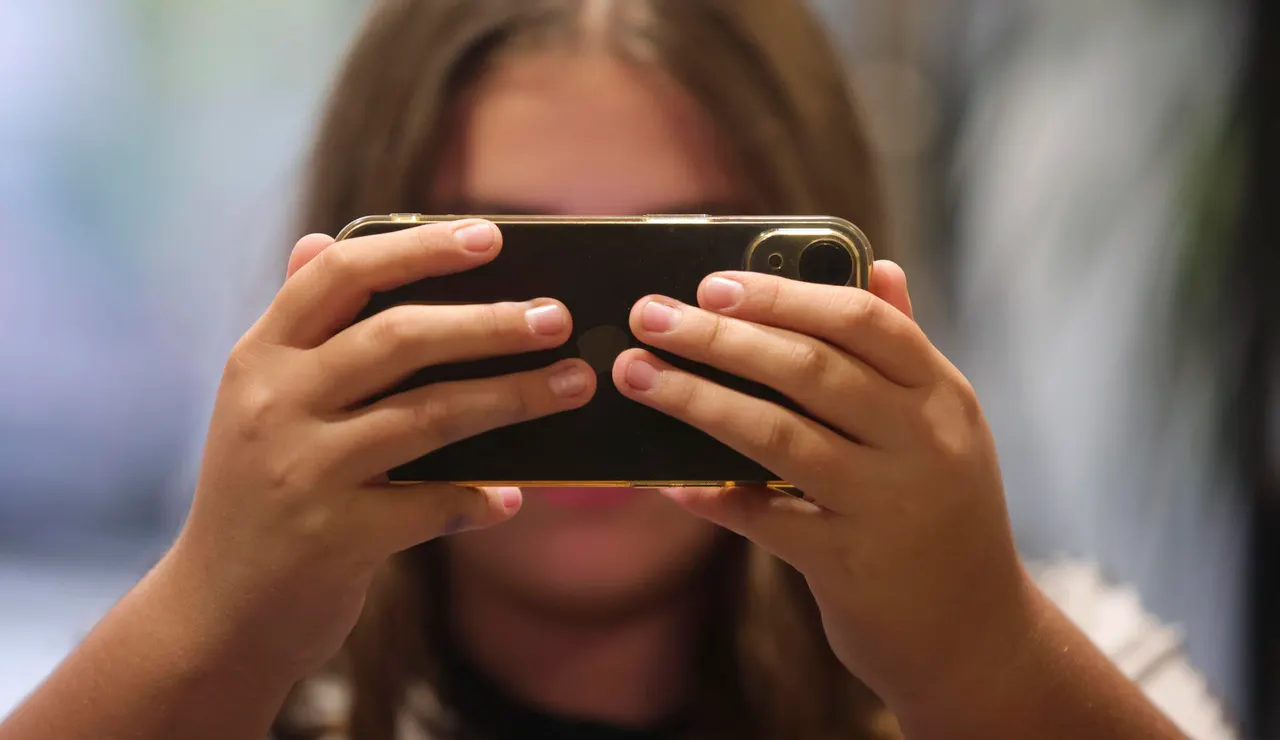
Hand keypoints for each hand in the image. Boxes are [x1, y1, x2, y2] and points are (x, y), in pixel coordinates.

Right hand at [168, 220, 594, 681]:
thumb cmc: (257, 494)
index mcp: (261, 358)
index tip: (491, 236)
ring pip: (428, 416)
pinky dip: (477, 501)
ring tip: (573, 385)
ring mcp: (304, 472)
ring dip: (511, 399)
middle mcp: (275, 405)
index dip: (418, 248)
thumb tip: (321, 237)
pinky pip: (431, 506)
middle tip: (557, 317)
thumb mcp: (258, 402)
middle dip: (488, 323)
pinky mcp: (334, 540)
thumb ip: (298, 327)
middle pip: (399, 339)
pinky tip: (512, 499)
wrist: (214, 615)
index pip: (340, 276)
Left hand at [612, 263, 1029, 710]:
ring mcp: (886, 506)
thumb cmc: (943, 513)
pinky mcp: (849, 566)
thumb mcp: (942, 427)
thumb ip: (903, 348)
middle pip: (809, 369)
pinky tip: (665, 481)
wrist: (976, 636)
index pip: (863, 320)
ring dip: (698, 400)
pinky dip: (712, 496)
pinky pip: (764, 520)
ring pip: (778, 436)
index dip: (783, 294)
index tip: (712, 281)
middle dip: (720, 337)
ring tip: (638, 375)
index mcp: (941, 396)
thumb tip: (876, 263)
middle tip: (649, 316)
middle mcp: (922, 444)